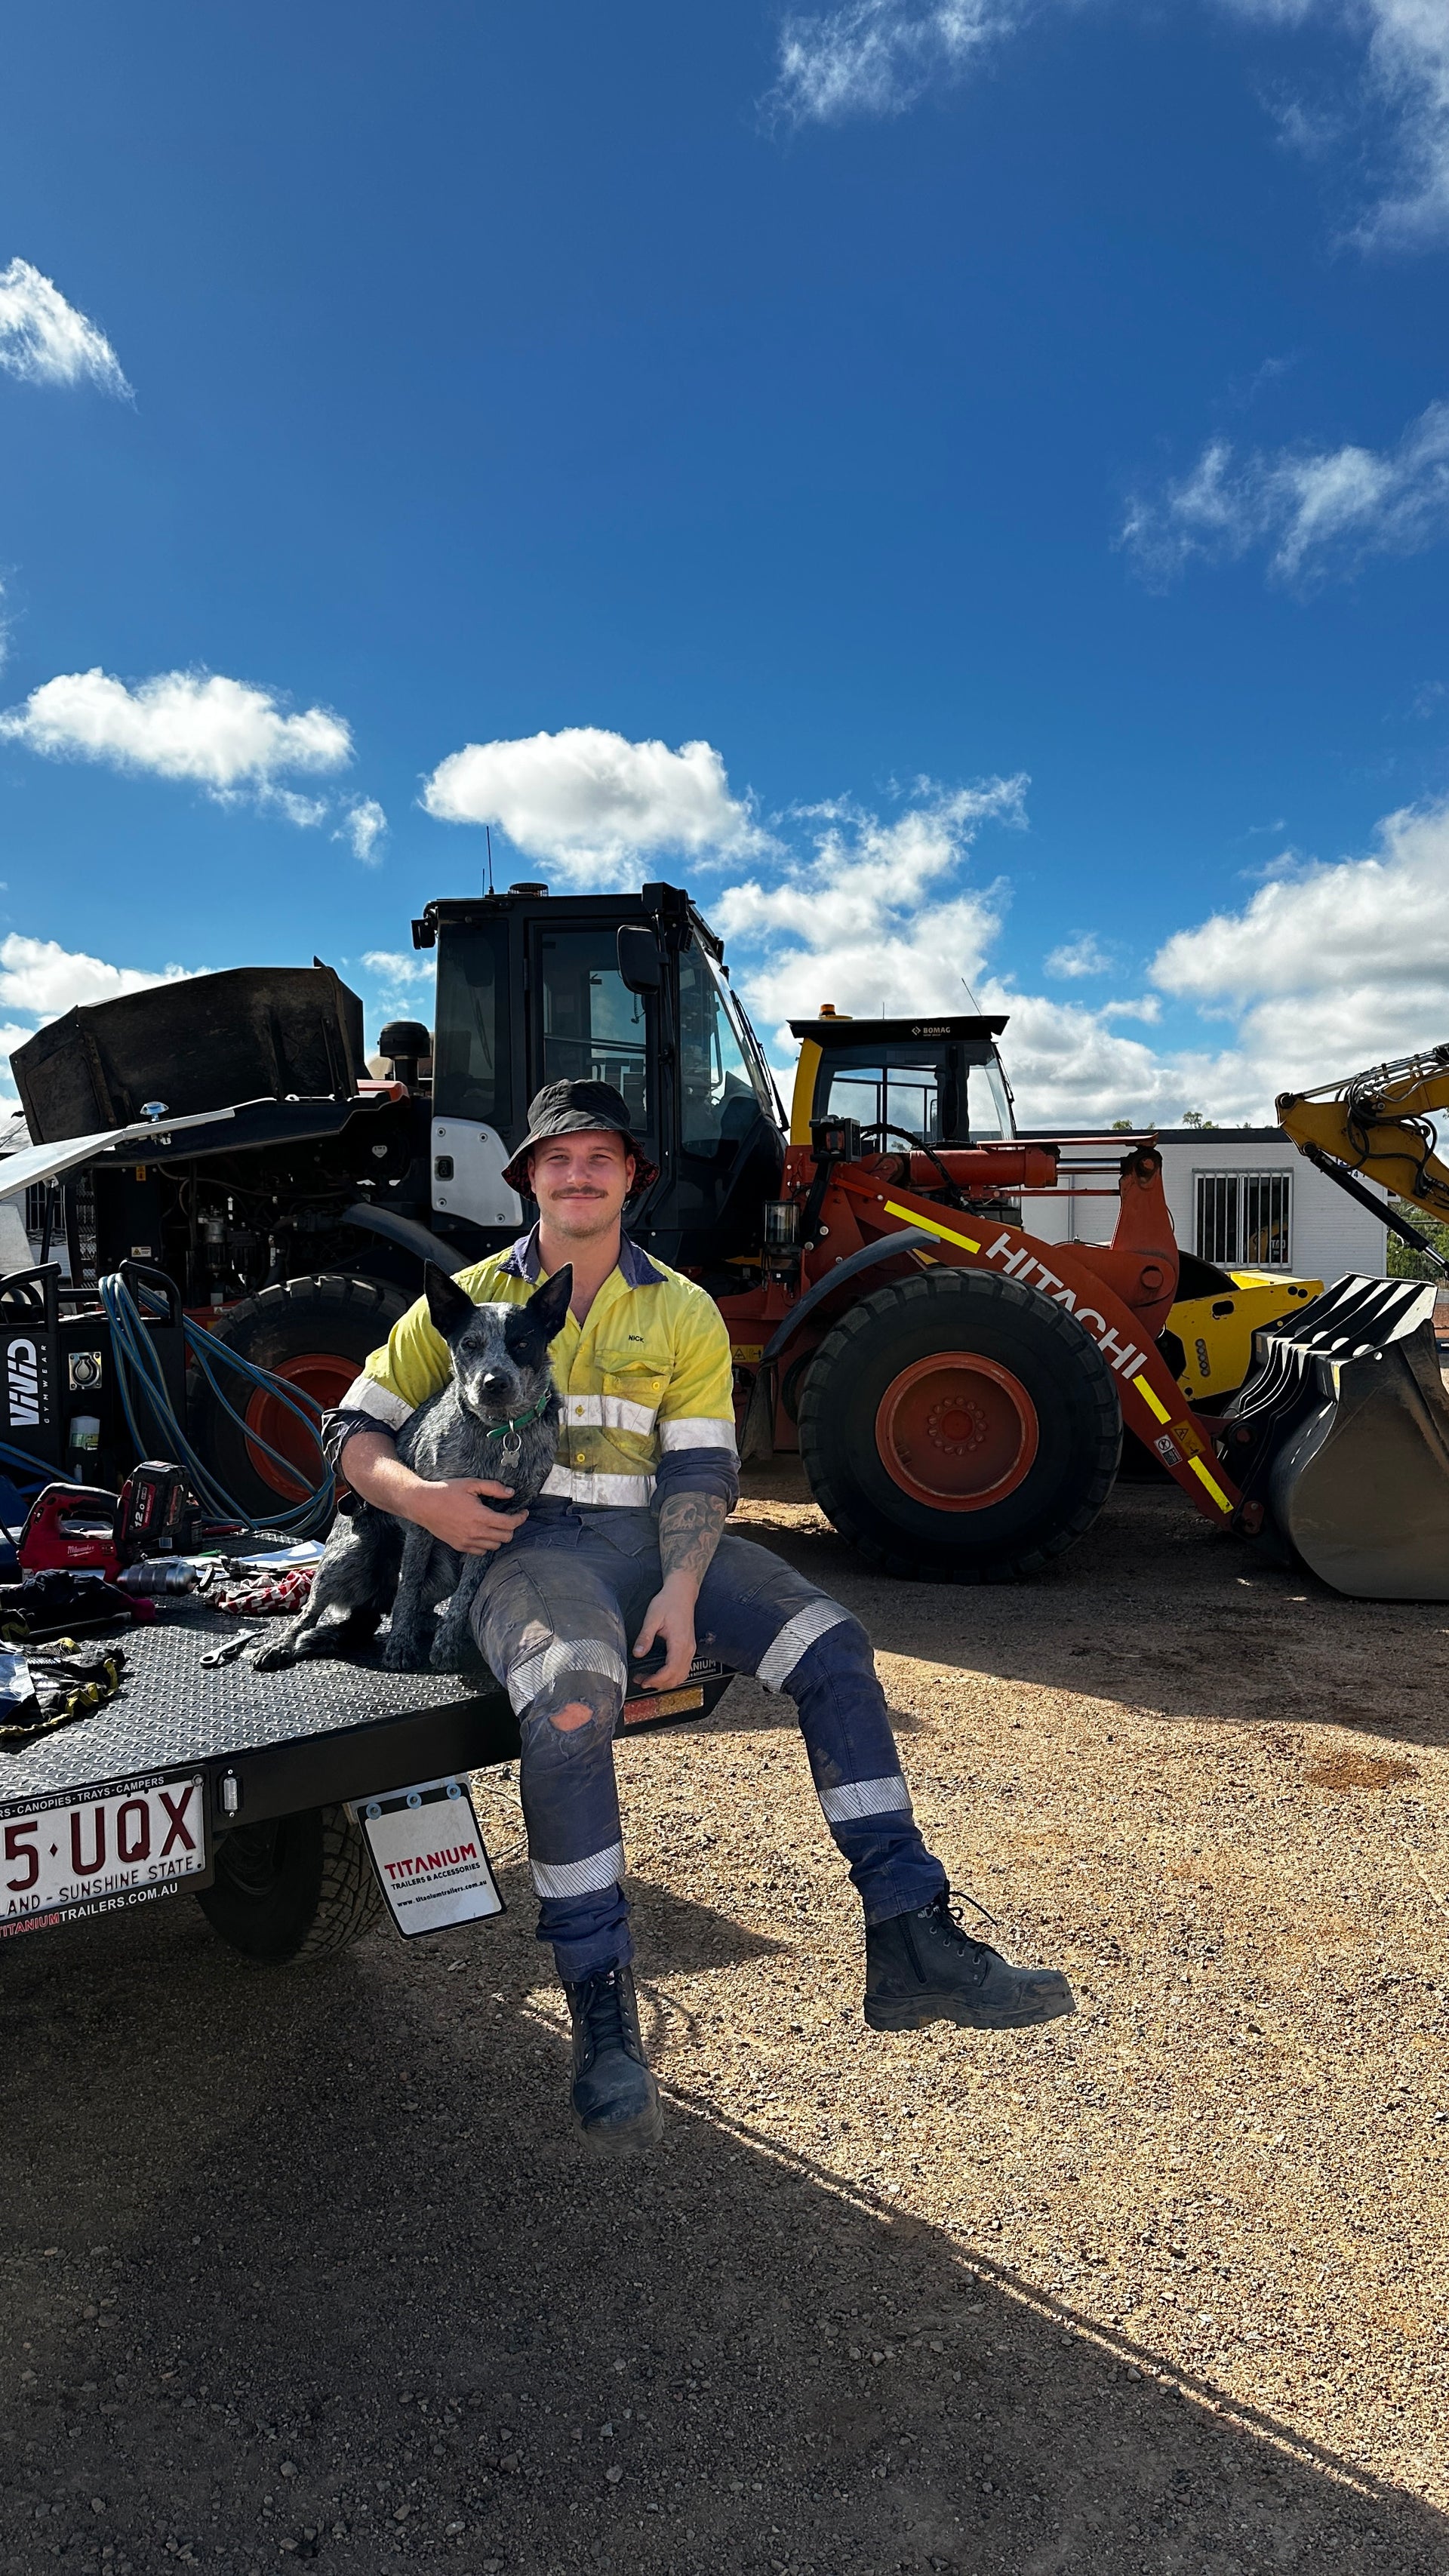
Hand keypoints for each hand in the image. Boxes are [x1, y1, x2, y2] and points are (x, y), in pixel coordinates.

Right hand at [411, 1477, 527, 1554]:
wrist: (423, 1504)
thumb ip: (493, 1488)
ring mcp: (467, 1542)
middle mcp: (475, 1532)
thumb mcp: (471, 1484)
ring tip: (496, 1525)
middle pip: (505, 1537)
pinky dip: (486, 1544)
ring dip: (499, 1536)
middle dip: (511, 1527)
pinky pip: (480, 1551)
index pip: (510, 1524)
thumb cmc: (446, 1492)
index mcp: (480, 1517)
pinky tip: (483, 1533)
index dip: (520, 1518)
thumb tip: (510, 1493)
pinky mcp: (459, 1546)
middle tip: (509, 1517)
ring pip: (494, 1546)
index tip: (523, 1512)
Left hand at [633, 1573, 697, 1690]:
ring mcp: (690, 1648)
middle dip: (660, 1683)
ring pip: (682, 1675)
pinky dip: (673, 1675)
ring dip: (667, 1681)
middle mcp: (688, 1648)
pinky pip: (684, 1668)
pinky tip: (661, 1673)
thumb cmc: (669, 1602)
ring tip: (649, 1679)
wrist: (682, 1592)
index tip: (643, 1680)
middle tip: (642, 1681)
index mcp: (679, 1642)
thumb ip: (645, 1636)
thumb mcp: (652, 1617)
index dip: (657, 1679)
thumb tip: (638, 1653)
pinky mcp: (689, 1647)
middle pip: (677, 1677)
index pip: (670, 1670)